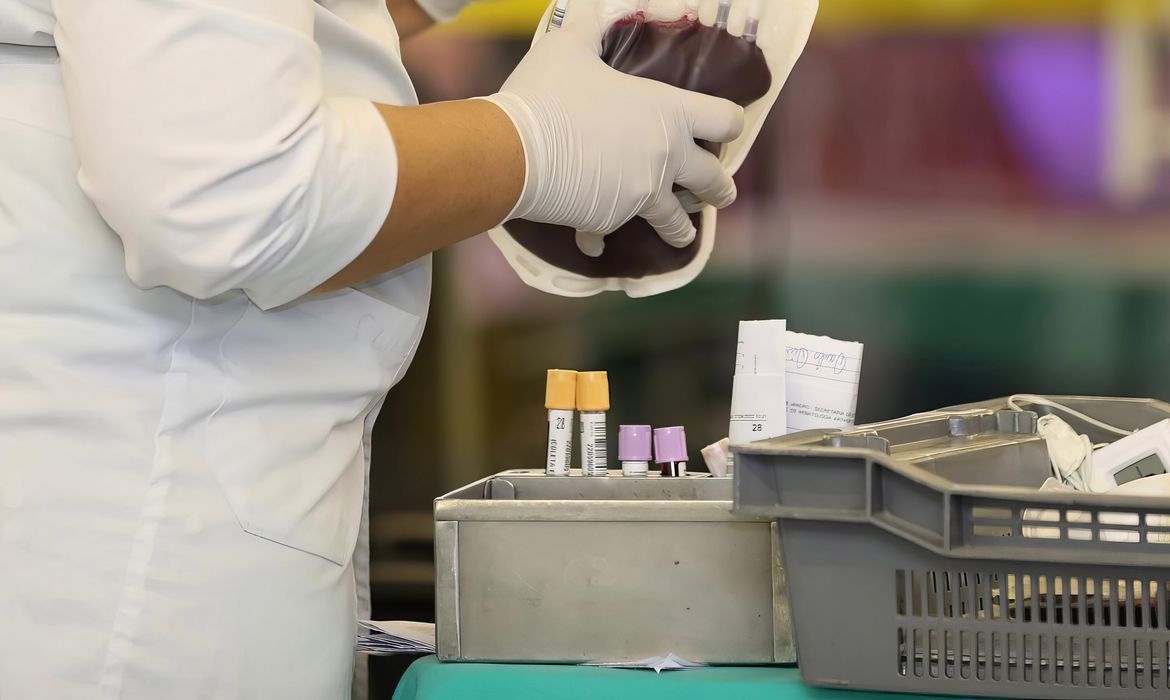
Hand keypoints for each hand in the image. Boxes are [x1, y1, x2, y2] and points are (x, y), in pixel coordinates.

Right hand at [483, 0, 743, 254]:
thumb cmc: (547, 93)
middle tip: (722, 195)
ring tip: (683, 236)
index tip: (725, 129)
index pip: (724, 120)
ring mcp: (639, 196)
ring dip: (681, 229)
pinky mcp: (608, 220)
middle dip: (720, 190)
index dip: (729, 122)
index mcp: (668, 114)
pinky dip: (601, 238)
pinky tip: (594, 244)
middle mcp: (664, 159)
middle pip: (713, 181)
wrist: (512, 150)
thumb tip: (607, 9)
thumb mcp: (571, 45)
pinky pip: (610, 234)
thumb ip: (596, 27)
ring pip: (674, 220)